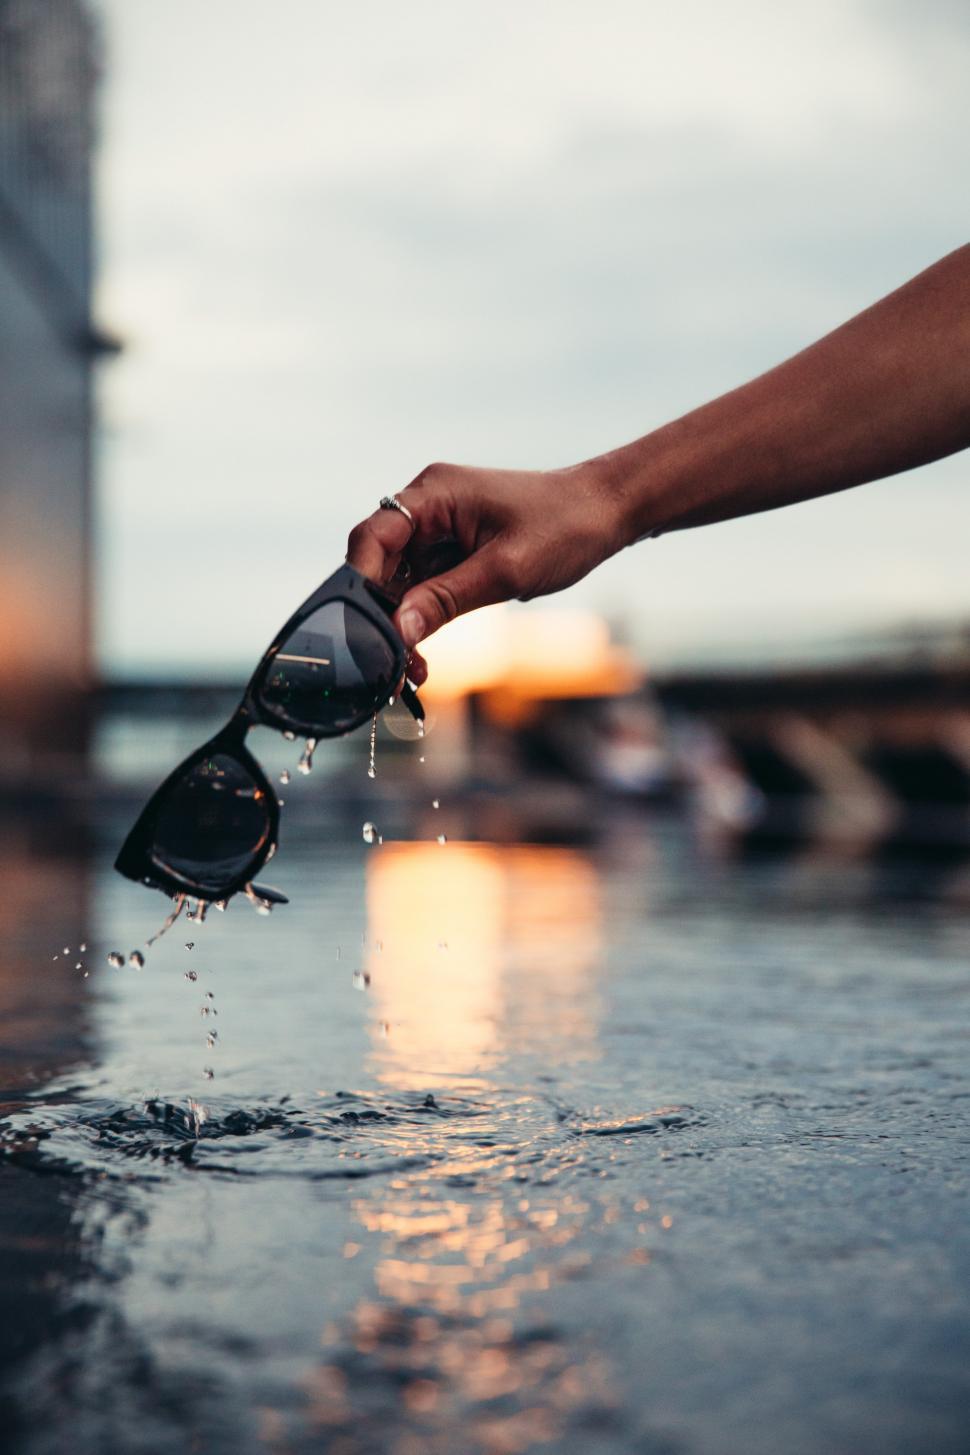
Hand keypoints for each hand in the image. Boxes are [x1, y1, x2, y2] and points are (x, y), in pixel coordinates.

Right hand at [346, 461, 626, 680]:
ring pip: (400, 583)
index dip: (361, 583)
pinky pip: (424, 588)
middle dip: (381, 615)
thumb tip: (398, 629)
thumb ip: (446, 599)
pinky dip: (422, 619)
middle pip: (381, 563)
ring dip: (402, 625)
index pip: (373, 536)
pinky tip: (423, 655)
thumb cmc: (564, 528)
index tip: (360, 628)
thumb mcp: (504, 571)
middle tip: (389, 663)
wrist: (606, 514)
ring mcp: (440, 530)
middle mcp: (429, 507)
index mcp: (434, 493)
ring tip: (412, 670)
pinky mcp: (453, 551)